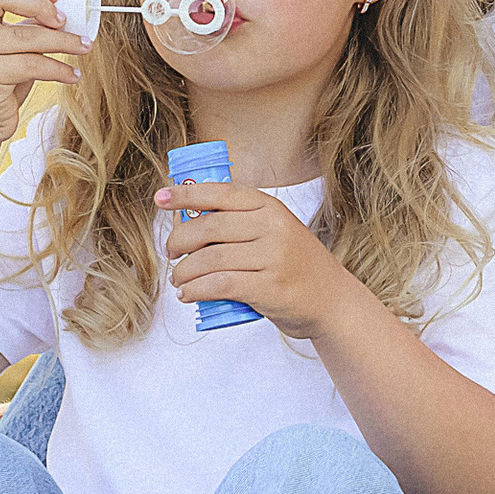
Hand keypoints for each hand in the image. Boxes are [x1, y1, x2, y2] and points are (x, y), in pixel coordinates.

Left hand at [157, 178, 342, 339]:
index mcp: (271, 208)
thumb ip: (244, 223)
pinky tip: (187, 294)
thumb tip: (190, 221)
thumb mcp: (278, 232)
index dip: (186, 194)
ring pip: (210, 257)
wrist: (334, 300)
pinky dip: (196, 289)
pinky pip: (220, 284)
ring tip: (178, 279)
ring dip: (184, 270)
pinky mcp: (269, 287)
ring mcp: (273, 257)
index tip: (160, 198)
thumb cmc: (298, 267)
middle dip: (179, 239)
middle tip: (171, 252)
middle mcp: (273, 227)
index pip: (221, 193)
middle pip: (209, 225)